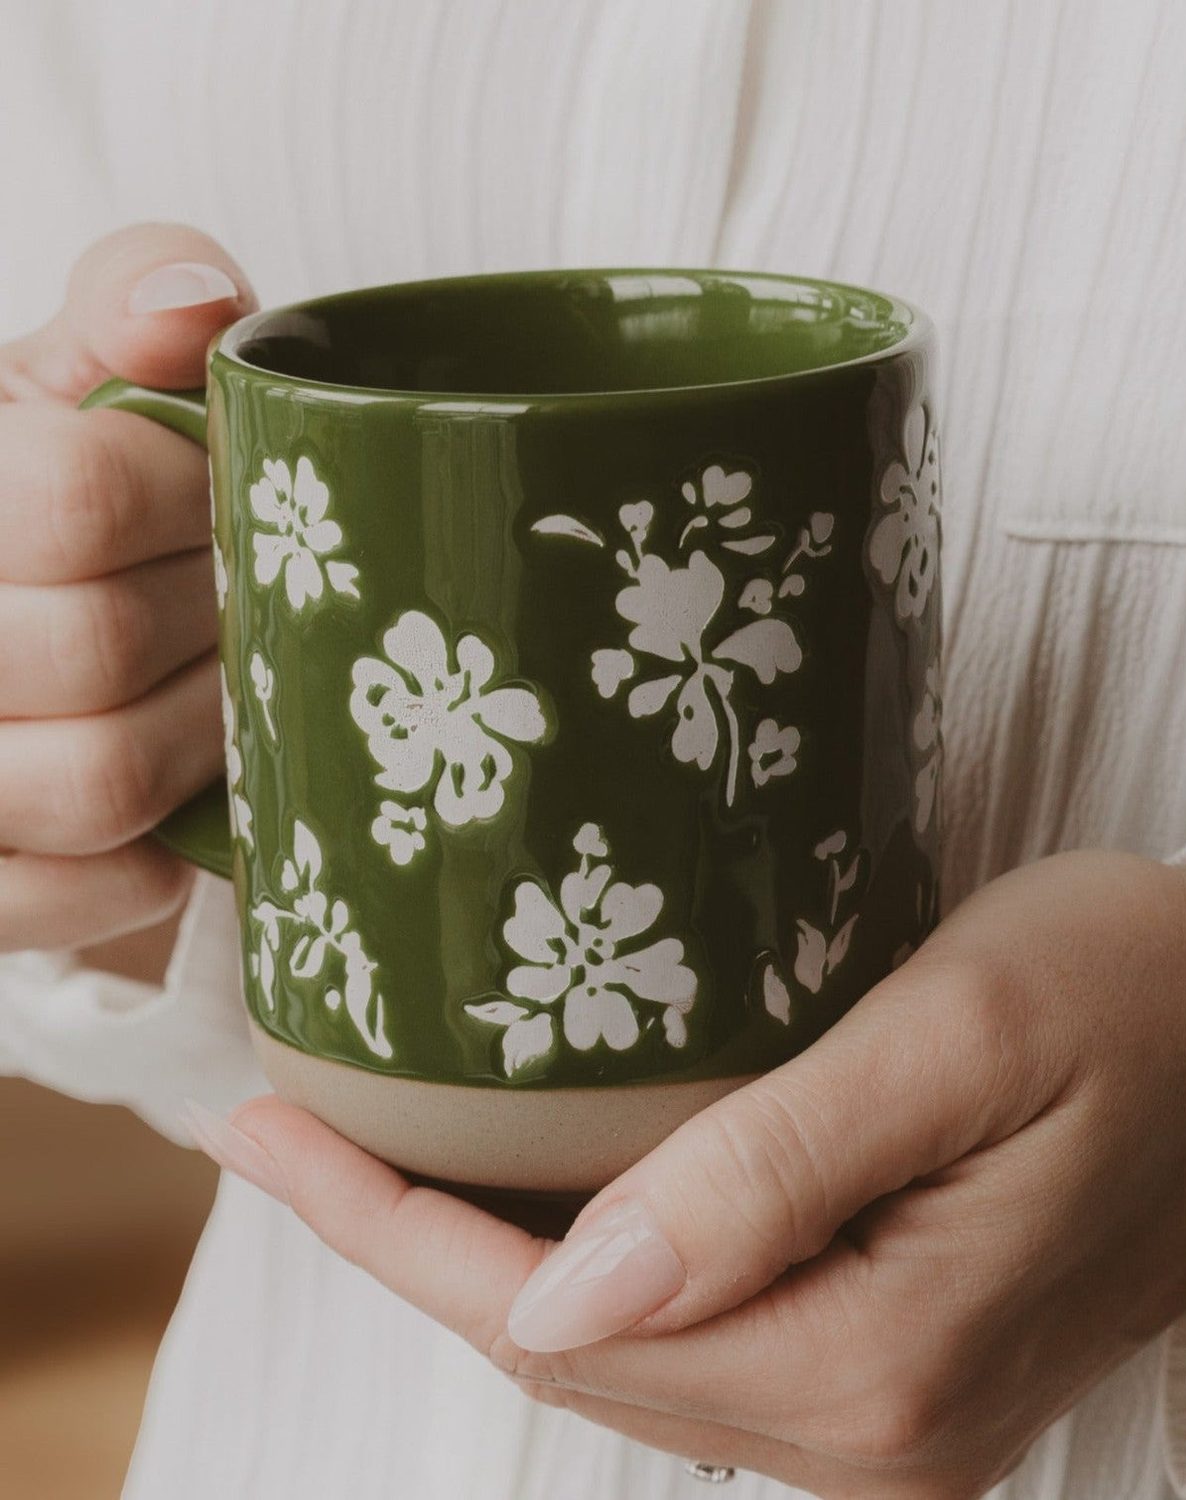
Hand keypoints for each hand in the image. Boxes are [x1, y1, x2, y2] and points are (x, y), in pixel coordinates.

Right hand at [0, 223, 254, 950]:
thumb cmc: (32, 493)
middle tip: (249, 603)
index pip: (81, 499)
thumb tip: (187, 314)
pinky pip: (72, 895)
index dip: (197, 498)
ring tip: (225, 695)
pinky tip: (167, 802)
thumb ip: (125, 308)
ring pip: (99, 783)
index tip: (230, 496)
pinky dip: (148, 862)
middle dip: (214, 620)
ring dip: (204, 740)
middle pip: (98, 647)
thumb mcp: (64, 378)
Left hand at [213, 851, 1185, 1498]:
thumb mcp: (956, 1041)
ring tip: (367, 1153)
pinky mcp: (893, 1362)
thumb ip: (773, 1176)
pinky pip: (691, 1331)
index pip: (558, 1317)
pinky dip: (583, 1266)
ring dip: (482, 1257)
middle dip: (408, 1245)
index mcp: (873, 1366)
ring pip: (621, 1349)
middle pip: (571, 1350)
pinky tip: (524, 1191)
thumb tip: (562, 1301)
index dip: (391, 1230)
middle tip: (287, 1128)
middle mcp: (873, 1432)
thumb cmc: (1133, 993)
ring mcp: (887, 1415)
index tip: (268, 1135)